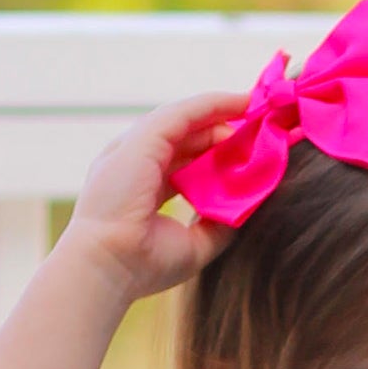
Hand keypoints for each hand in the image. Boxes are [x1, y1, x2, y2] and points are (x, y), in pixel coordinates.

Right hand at [59, 93, 245, 298]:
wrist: (109, 265)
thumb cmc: (144, 264)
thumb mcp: (194, 245)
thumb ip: (217, 226)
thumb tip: (244, 210)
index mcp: (143, 184)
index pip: (182, 160)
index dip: (213, 153)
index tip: (245, 152)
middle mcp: (137, 161)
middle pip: (185, 137)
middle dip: (220, 130)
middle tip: (258, 130)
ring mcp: (136, 148)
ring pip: (184, 120)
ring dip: (220, 113)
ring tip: (253, 108)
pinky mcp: (142, 140)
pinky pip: (183, 114)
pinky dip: (211, 106)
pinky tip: (238, 103)